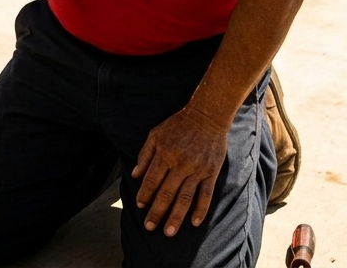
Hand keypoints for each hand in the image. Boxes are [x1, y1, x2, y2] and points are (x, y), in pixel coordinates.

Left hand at [131, 106, 228, 236]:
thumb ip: (145, 154)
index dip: (145, 194)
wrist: (207, 115)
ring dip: (176, 216)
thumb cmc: (178, 124)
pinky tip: (195, 222)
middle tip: (150, 227)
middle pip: (166, 193)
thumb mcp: (156, 133)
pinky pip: (206, 194)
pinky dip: (201, 209)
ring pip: (185, 198)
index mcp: (165, 154)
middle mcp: (181, 164)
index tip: (140, 206)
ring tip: (169, 232)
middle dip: (157, 212)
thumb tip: (135, 175)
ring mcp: (197, 169)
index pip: (152, 180)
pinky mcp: (211, 172)